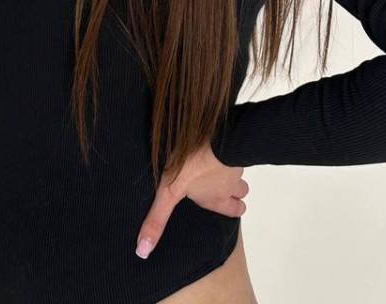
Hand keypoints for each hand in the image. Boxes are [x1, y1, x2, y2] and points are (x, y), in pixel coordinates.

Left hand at [134, 141, 248, 258]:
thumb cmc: (192, 165)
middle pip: (242, 193)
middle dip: (235, 192)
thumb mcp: (169, 192)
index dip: (232, 209)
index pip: (236, 210)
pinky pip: (236, 150)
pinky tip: (215, 146)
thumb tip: (143, 251)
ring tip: (217, 165)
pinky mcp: (235, 143)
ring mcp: (235, 163)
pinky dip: (228, 150)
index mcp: (217, 198)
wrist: (213, 135)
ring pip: (239, 172)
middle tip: (222, 187)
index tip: (226, 206)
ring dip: (231, 171)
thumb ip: (157, 219)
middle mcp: (230, 184)